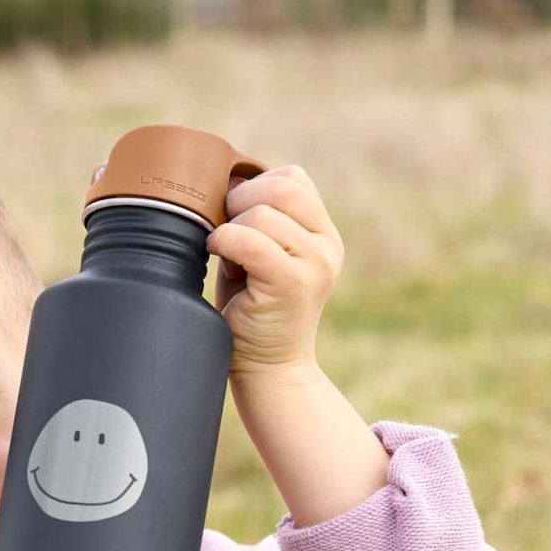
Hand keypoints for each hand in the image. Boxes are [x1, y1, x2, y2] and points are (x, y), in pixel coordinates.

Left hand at [205, 164, 343, 377]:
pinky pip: (250, 241)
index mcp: (323, 235)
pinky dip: (225, 244)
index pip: (292, 178)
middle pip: (282, 186)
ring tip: (233, 264)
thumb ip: (256, 217)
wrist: (268, 372)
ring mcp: (316, 264)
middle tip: (228, 236)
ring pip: (263, 213)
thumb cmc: (254, 314)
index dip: (256, 188)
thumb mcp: (260, 255)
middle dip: (242, 203)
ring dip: (233, 232)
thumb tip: (228, 180)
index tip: (239, 223)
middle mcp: (327, 246)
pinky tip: (223, 263)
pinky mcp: (294, 283)